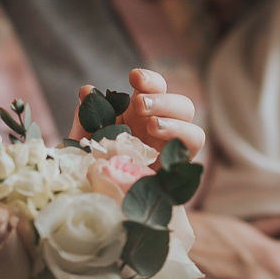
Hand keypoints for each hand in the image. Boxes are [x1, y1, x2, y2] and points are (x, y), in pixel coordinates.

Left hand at [74, 68, 204, 159]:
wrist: (103, 202)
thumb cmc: (96, 168)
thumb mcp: (86, 141)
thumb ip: (87, 117)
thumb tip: (87, 90)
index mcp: (141, 113)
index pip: (154, 87)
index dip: (148, 79)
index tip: (133, 77)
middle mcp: (162, 125)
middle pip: (179, 102)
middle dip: (162, 99)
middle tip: (140, 104)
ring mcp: (173, 144)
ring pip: (190, 119)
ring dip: (173, 118)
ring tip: (153, 125)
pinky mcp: (180, 163)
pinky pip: (193, 144)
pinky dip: (181, 136)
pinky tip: (162, 140)